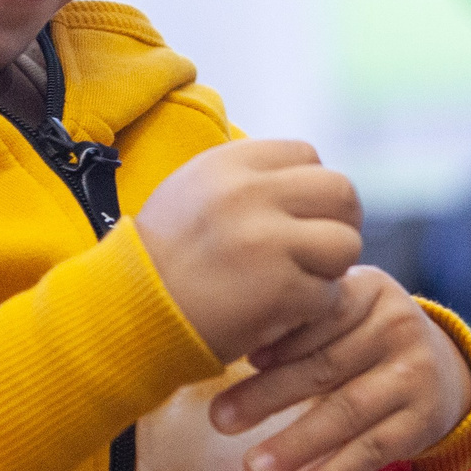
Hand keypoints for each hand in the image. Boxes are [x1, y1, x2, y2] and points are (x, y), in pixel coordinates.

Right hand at [135, 140, 363, 361]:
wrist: (125, 316)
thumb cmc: (162, 261)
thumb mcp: (193, 192)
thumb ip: (246, 178)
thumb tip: (304, 176)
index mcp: (230, 163)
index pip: (307, 155)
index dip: (311, 189)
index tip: (299, 217)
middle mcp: (250, 193)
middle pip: (340, 191)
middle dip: (338, 222)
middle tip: (320, 251)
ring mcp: (268, 240)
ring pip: (346, 243)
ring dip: (330, 268)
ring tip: (299, 283)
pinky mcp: (280, 289)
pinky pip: (329, 294)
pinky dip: (312, 309)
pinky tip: (282, 314)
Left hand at [207, 266, 470, 470]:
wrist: (443, 370)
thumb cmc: (367, 340)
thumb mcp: (346, 315)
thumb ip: (302, 324)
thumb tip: (232, 347)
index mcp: (371, 290)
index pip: (319, 314)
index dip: (277, 341)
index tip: (237, 361)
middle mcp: (399, 326)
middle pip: (324, 365)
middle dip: (268, 395)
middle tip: (220, 420)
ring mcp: (415, 375)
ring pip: (346, 411)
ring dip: (296, 444)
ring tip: (254, 468)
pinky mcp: (422, 421)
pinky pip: (372, 450)